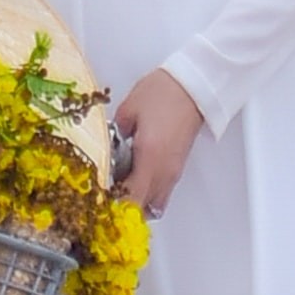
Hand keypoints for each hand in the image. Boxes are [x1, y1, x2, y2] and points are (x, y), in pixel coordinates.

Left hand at [114, 67, 205, 214]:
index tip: (101, 201)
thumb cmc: (163, 93)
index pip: (132, 199)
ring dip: (139, 201)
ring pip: (155, 204)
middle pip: (144, 208)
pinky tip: (138, 174)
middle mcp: (163, 171)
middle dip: (125, 207)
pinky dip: (150, 191)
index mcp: (149, 158)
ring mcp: (173, 171)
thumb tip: (108, 149)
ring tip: (123, 184)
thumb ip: (114, 134)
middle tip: (109, 193)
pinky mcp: (179, 166)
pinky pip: (163, 191)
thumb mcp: (128, 110)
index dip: (115, 207)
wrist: (193, 86)